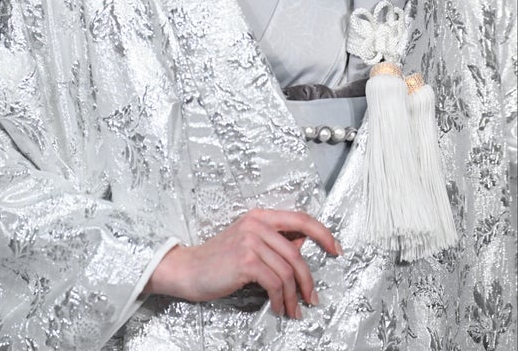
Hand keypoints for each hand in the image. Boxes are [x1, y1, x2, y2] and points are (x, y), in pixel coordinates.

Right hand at [143, 208, 340, 318]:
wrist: (189, 269)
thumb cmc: (218, 259)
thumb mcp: (247, 241)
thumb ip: (273, 240)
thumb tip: (303, 244)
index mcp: (260, 216)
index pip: (301, 219)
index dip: (323, 234)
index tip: (335, 249)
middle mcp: (257, 223)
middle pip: (297, 252)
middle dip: (309, 279)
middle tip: (313, 297)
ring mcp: (251, 240)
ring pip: (288, 271)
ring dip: (295, 296)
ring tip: (294, 309)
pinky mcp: (246, 261)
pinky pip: (275, 282)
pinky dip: (282, 299)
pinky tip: (279, 307)